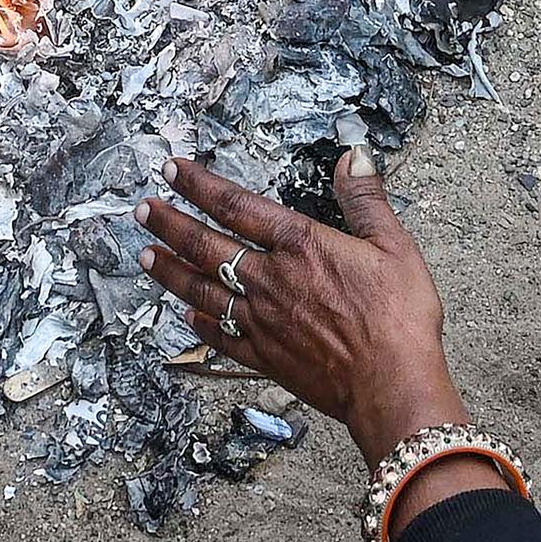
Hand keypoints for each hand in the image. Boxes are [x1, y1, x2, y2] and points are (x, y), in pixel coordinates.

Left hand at [140, 152, 465, 462]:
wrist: (390, 385)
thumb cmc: (397, 318)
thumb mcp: (394, 245)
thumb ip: (365, 199)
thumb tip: (353, 156)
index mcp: (299, 245)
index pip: (237, 205)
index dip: (200, 184)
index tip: (172, 169)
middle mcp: (271, 279)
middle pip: (205, 245)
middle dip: (169, 223)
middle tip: (143, 209)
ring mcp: (263, 321)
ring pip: (202, 289)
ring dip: (170, 270)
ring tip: (145, 255)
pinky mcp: (265, 357)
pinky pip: (222, 336)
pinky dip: (201, 323)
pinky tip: (187, 316)